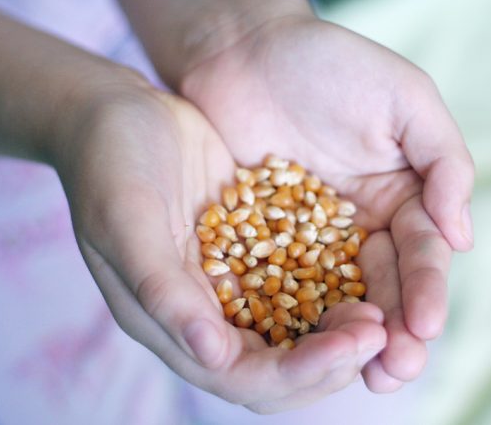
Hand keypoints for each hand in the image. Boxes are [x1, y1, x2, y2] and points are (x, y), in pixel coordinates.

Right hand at [55, 79, 386, 412]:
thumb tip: (211, 353)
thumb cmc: (110, 162)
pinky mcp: (251, 250)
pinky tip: (366, 273)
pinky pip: (299, 282)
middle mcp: (202, 313)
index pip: (240, 375)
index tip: (350, 347)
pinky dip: (332, 288)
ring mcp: (229, 284)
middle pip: (276, 366)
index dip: (297, 371)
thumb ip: (162, 288)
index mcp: (167, 320)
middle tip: (379, 333)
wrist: (119, 115)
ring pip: (294, 331)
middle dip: (329, 360)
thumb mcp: (126, 219)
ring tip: (380, 313)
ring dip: (338, 332)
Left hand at [180, 12, 474, 391]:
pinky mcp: (263, 239)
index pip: (420, 253)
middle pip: (382, 287)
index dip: (426, 290)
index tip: (425, 325)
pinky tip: (296, 344)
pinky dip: (292, 313)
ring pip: (335, 295)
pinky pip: (279, 281)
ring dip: (348, 335)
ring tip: (360, 374)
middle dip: (394, 329)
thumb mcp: (404, 100)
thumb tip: (462, 236)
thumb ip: (442, 162)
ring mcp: (310, 236)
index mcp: (400, 196)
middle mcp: (359, 224)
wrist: (246, 52)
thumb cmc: (329, 65)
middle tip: (395, 371)